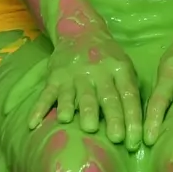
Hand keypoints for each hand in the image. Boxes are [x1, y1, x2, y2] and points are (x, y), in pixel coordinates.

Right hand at [29, 26, 142, 150]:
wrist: (81, 31)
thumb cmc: (108, 58)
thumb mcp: (124, 67)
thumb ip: (130, 92)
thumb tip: (139, 130)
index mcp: (118, 69)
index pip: (128, 94)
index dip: (133, 118)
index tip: (135, 141)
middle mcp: (97, 71)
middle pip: (105, 96)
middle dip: (111, 117)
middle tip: (115, 138)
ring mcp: (74, 74)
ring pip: (75, 95)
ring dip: (74, 109)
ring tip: (74, 124)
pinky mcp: (55, 76)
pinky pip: (46, 94)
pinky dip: (39, 109)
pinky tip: (33, 123)